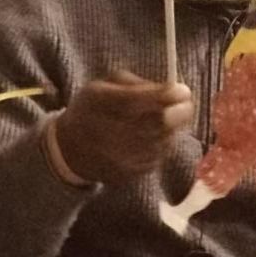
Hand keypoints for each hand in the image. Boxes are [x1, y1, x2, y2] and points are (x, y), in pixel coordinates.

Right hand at [53, 69, 192, 183]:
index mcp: (99, 102)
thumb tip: (174, 90)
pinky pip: (158, 155)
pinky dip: (161, 144)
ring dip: (170, 129)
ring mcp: (121, 156)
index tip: (183, 90)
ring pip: (164, 139)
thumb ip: (136, 85)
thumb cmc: (91, 110)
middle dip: (179, 112)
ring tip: (162, 120)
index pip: (141, 99)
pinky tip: (151, 137)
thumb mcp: (102, 87)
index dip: (167, 95)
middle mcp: (109, 131)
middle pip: (160, 122)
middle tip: (185, 105)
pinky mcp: (131, 172)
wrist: (70, 150)